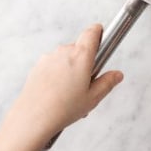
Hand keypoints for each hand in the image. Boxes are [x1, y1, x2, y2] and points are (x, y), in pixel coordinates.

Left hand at [9, 24, 123, 137]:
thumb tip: (117, 75)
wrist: (33, 117)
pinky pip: (53, 65)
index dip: (98, 32)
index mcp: (81, 56)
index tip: (102, 37)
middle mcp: (63, 52)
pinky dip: (57, 74)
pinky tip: (57, 94)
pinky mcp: (38, 66)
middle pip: (79, 48)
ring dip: (70, 69)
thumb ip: (107, 83)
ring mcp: (49, 58)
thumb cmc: (63, 108)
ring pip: (65, 58)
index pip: (92, 32)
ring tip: (70, 94)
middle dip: (85, 62)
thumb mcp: (93, 98)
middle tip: (86, 83)